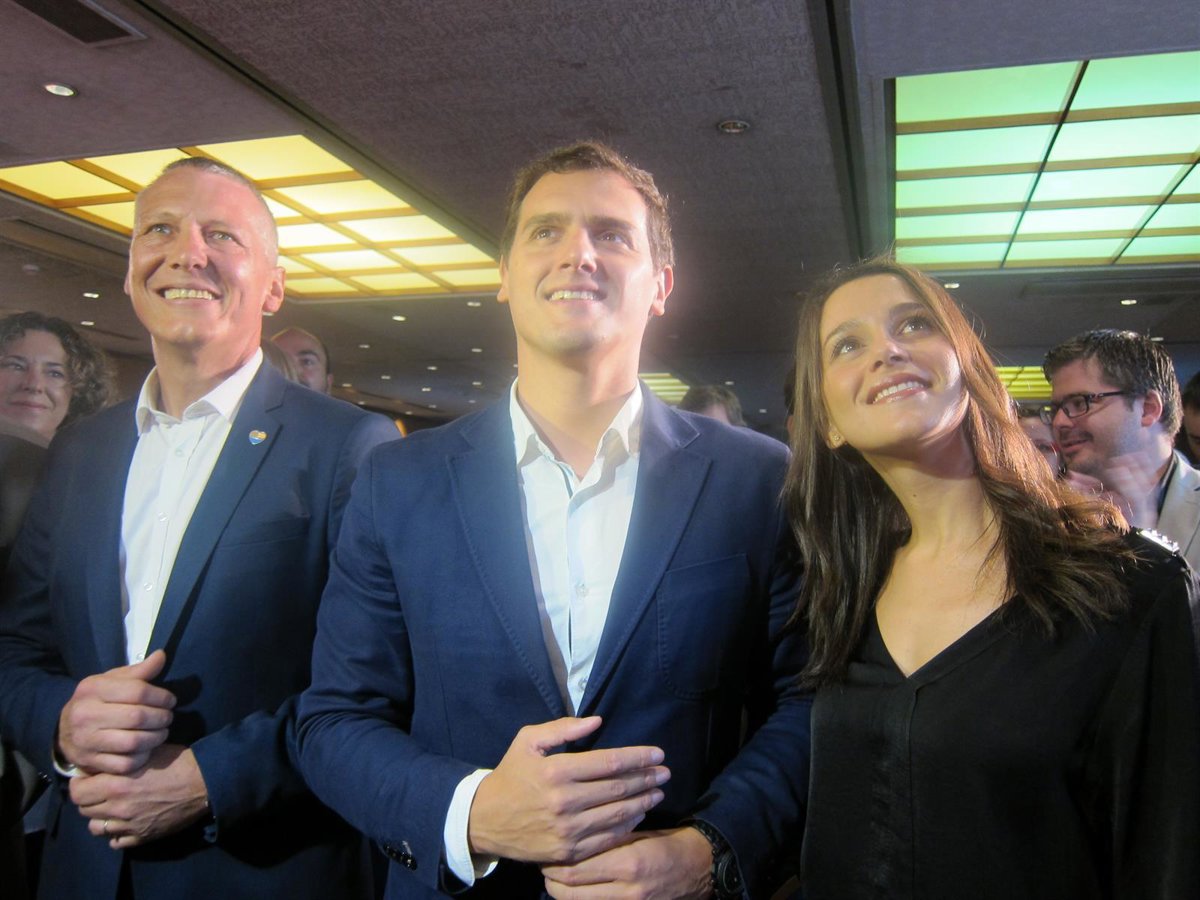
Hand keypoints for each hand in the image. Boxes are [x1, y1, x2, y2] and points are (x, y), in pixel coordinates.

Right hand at [58, 650, 175, 774]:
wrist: (64, 730)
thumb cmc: (97, 701)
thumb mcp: (112, 681)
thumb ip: (138, 671)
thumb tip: (161, 655)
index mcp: (92, 689)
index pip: (137, 691)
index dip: (161, 696)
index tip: (170, 700)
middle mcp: (85, 715)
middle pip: (138, 717)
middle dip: (161, 717)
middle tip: (168, 717)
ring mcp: (85, 741)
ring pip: (134, 742)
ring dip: (156, 738)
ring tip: (162, 731)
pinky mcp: (89, 762)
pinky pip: (126, 764)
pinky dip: (142, 757)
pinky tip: (147, 748)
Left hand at [70, 743, 208, 849]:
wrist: (203, 783)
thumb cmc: (175, 762)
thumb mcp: (145, 753)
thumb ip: (120, 760)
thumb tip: (101, 763)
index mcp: (116, 785)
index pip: (77, 792)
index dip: (80, 783)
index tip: (88, 777)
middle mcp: (117, 808)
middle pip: (84, 810)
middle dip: (89, 798)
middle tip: (100, 790)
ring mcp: (128, 825)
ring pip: (96, 828)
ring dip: (100, 817)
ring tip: (111, 807)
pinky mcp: (141, 836)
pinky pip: (116, 842)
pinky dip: (116, 833)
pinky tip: (125, 822)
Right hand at [468, 716, 669, 863]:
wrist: (485, 820)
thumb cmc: (511, 775)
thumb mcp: (528, 741)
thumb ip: (563, 729)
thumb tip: (597, 721)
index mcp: (557, 771)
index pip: (610, 762)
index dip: (639, 757)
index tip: (658, 753)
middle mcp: (565, 801)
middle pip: (619, 788)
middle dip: (648, 778)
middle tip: (666, 772)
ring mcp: (567, 829)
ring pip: (617, 814)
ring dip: (643, 802)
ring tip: (658, 792)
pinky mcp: (568, 851)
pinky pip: (607, 838)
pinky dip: (627, 826)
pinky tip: (638, 815)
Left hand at [542, 827, 713, 898]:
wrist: (697, 870)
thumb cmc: (666, 844)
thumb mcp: (638, 835)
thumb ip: (608, 837)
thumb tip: (574, 833)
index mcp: (628, 862)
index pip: (577, 866)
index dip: (555, 859)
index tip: (548, 846)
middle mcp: (625, 888)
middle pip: (571, 889)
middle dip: (551, 876)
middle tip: (544, 862)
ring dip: (560, 890)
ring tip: (554, 875)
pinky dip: (580, 898)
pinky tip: (574, 888)